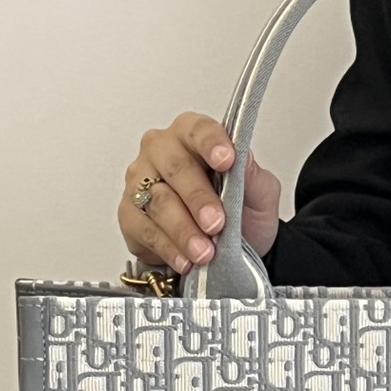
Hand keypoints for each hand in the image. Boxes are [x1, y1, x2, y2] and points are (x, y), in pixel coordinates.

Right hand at [118, 113, 281, 276]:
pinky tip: (185, 260)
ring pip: (158, 202)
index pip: (198, 130)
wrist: (229, 253)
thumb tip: (243, 161)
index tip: (226, 161)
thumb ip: (253, 177)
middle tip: (216, 223)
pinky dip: (168, 248)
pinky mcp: (130, 215)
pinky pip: (145, 230)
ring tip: (204, 252)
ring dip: (183, 231)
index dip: (211, 143)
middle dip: (198, 198)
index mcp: (193, 136)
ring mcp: (140, 182)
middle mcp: (161, 152)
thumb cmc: (240, 213)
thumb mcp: (260, 195)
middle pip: (175, 167)